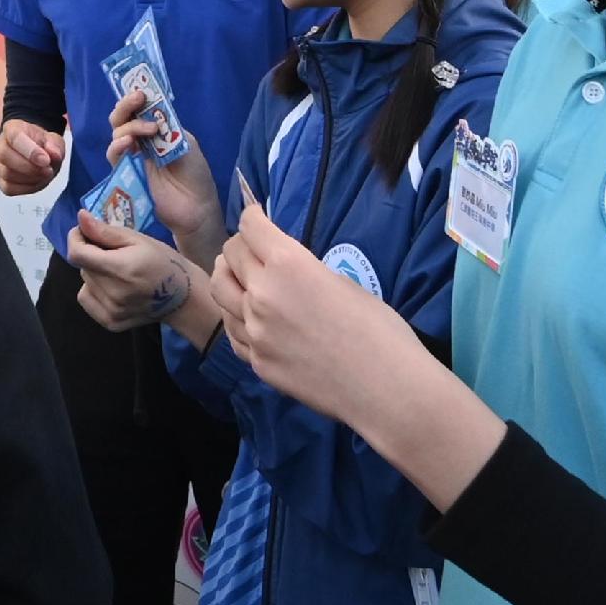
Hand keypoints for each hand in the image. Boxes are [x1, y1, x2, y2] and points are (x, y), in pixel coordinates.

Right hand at [0, 120, 69, 197]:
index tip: (46, 160)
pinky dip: (26, 187)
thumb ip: (55, 145)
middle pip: (4, 155)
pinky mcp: (0, 180)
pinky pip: (9, 188)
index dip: (30, 151)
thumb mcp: (54, 140)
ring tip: (45, 174)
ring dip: (30, 178)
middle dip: (28, 167)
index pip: (14, 137)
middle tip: (48, 170)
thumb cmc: (43, 143)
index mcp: (12, 128)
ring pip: (6, 174)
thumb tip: (54, 154)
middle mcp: (0, 144)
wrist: (38, 152)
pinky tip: (37, 181)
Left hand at [67, 212, 210, 339]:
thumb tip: (80, 218)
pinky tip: (113, 287)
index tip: (84, 232)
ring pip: (85, 283)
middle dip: (91, 255)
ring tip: (116, 272)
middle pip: (83, 268)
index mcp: (121, 269)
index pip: (77, 254)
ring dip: (94, 273)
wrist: (182, 297)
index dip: (75, 239)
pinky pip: (87, 300)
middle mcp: (113, 294)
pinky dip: (94, 290)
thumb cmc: (163, 261)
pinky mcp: (111, 323)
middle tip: (112, 252)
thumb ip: (106, 231)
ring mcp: (112, 312)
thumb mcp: (138, 240)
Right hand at [106, 91, 224, 265]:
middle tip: (137, 98)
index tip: (141, 90)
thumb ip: (167, 126)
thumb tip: (150, 111)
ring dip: (129, 125)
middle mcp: (142, 141)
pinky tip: (128, 142)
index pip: (139, 109)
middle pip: (122, 118)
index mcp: (157, 130)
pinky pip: (114, 155)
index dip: (136, 98)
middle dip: (126, 105)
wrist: (196, 206)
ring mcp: (133, 156)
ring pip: (117, 133)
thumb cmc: (195, 174)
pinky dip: (117, 145)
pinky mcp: (126, 173)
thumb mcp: (185, 142)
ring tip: (147, 130)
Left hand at [215, 196, 505, 506]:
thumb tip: (286, 267)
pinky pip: (233, 330)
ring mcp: (254, 331)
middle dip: (240, 246)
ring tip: (241, 279)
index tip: (256, 217)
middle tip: (251, 249)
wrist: (385, 388)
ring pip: (221, 292)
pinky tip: (248, 317)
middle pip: (230, 256)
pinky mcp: (256, 362)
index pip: (250, 227)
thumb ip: (304, 270)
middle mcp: (261, 294)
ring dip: (229, 279)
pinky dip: (236, 316)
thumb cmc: (379, 329)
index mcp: (288, 265)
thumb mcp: (341, 282)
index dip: (253, 217)